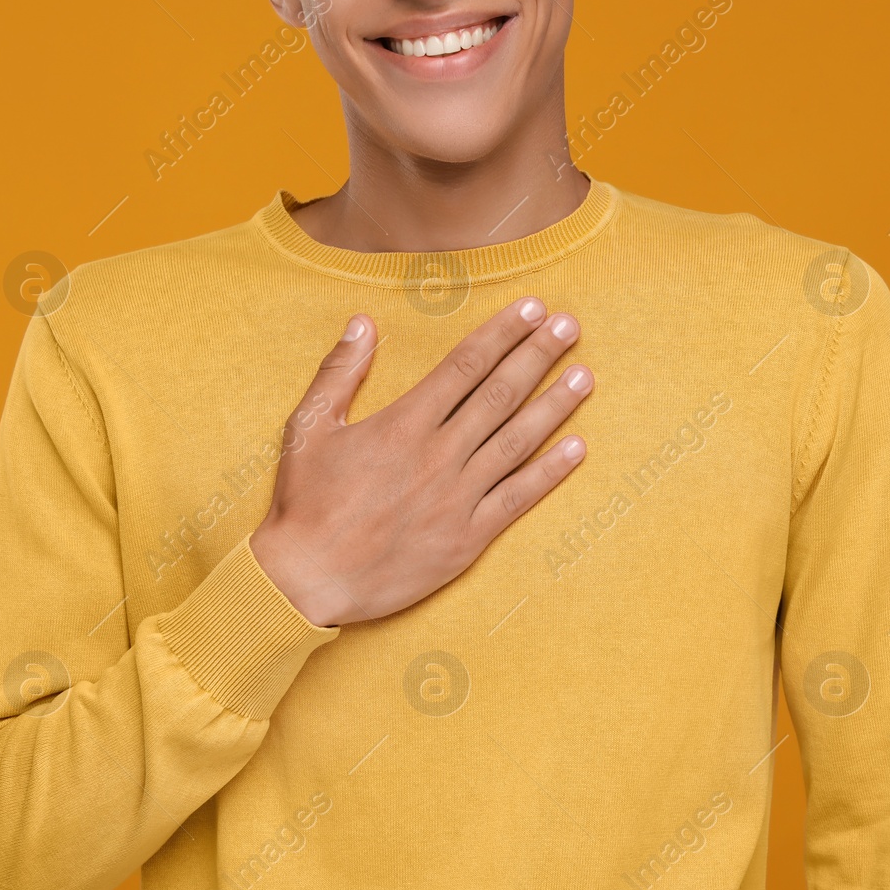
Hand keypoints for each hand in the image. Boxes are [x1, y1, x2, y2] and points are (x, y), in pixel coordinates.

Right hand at [249, 297, 591, 626]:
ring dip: (554, 406)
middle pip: (500, 394)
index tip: (533, 309)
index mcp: (403, 423)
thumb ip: (339, 372)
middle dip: (539, 356)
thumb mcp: (308, 428)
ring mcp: (457, 497)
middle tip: (571, 327)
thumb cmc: (304, 504)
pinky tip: (578, 449)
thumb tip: (362, 321)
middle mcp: (438, 455)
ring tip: (585, 376)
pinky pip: (517, 499)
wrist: (306, 579)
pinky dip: (550, 473)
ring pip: (517, 442)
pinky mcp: (467, 538)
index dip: (503, 333)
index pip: (465, 365)